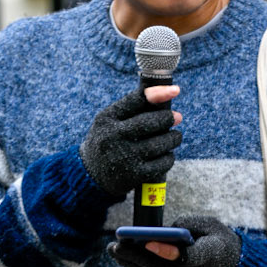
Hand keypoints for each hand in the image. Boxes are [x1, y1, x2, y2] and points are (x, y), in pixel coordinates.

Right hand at [80, 84, 181, 200]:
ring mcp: (124, 158)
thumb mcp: (109, 120)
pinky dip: (169, 157)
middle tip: (176, 117)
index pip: (135, 101)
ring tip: (175, 136)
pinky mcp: (135, 175)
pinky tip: (167, 154)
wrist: (91, 176)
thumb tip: (166, 94)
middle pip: (149, 122)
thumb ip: (132, 107)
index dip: (158, 94)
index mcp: (106, 119)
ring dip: (173, 138)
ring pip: (159, 143)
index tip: (175, 90)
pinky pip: (162, 163)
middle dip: (167, 118)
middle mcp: (113, 137)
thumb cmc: (108, 141)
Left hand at [111, 213, 241, 266]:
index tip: (148, 242)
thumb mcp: (211, 226)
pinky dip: (135, 265)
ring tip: (113, 250)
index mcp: (210, 256)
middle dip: (138, 257)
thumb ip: (189, 225)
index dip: (168, 251)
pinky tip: (120, 256)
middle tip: (117, 246)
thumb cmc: (218, 241)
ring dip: (131, 262)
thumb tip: (162, 231)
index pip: (188, 257)